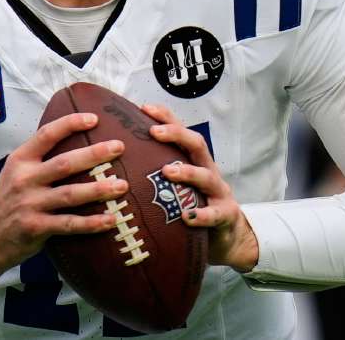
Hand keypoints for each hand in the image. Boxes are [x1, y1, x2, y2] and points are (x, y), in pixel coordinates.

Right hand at [0, 112, 128, 291]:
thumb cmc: (9, 200)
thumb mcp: (16, 172)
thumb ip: (40, 158)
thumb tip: (77, 141)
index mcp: (20, 160)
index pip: (46, 135)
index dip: (70, 124)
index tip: (94, 118)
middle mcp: (24, 179)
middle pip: (65, 163)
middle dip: (95, 154)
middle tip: (119, 147)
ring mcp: (30, 204)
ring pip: (71, 194)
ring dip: (99, 190)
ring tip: (122, 186)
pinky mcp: (36, 228)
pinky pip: (69, 224)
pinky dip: (92, 222)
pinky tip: (111, 220)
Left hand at [140, 104, 258, 272]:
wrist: (228, 236)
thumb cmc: (194, 206)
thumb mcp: (176, 186)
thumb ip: (155, 173)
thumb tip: (116, 161)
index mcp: (195, 161)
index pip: (181, 132)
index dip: (166, 117)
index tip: (144, 108)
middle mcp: (208, 171)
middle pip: (197, 144)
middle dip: (177, 134)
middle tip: (154, 132)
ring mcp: (219, 192)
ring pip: (206, 176)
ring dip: (187, 172)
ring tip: (167, 171)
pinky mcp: (225, 215)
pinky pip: (215, 214)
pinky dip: (201, 215)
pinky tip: (187, 217)